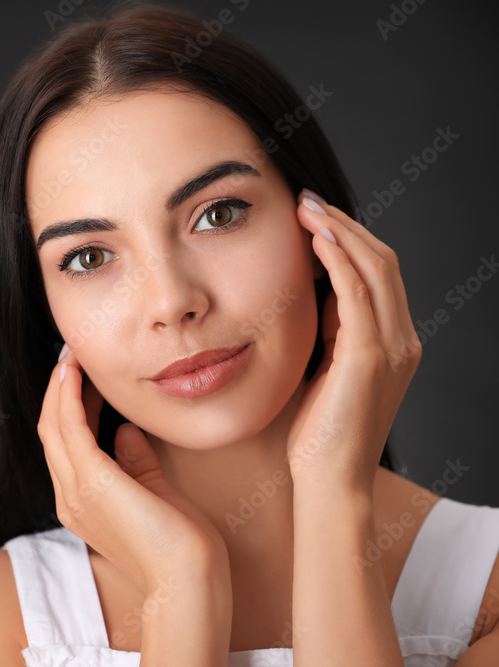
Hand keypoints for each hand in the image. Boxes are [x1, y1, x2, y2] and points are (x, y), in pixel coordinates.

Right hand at [38, 346, 231, 597]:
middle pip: (50, 430)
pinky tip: (75, 372)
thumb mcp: (154, 493)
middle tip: (71, 355)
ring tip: (72, 355)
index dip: (67, 407)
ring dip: (61, 386)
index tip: (81, 376)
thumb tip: (126, 431)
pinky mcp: (92, 480)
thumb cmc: (180, 546)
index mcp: (81, 504)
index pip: (65, 444)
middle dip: (58, 390)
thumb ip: (136, 463)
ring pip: (54, 425)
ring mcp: (76, 490)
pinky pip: (70, 427)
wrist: (188, 579)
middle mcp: (70, 497)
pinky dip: (69, 396)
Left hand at [287, 190, 421, 492]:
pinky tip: (317, 239)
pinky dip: (340, 262)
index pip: (377, 274)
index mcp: (392, 343)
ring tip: (306, 208)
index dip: (347, 240)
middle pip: (382, 262)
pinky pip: (358, 295)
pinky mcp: (369, 358)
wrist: (329, 482)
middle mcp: (402, 340)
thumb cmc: (318, 435)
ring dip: (339, 232)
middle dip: (343, 225)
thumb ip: (328, 334)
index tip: (312, 217)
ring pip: (375, 269)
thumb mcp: (324, 371)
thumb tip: (309, 294)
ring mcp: (391, 348)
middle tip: (306, 200)